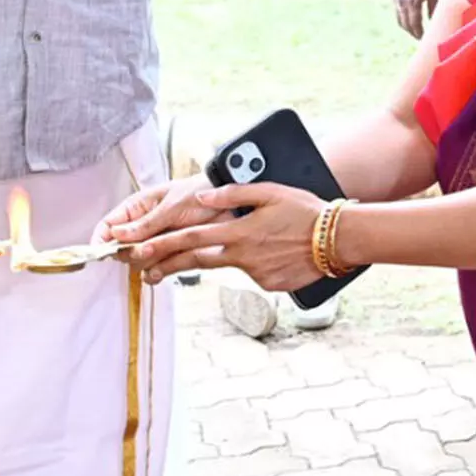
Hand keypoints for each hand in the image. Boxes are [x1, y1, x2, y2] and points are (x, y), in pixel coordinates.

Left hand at [102, 182, 324, 287]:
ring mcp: (255, 273)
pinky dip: (252, 264)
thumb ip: (233, 193)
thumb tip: (204, 196)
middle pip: (195, 260)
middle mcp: (242, 256)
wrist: (337, 240)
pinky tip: (269, 254)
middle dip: (166, 263)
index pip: (191, 238)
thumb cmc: (306, 212)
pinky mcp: (268, 284)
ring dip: (206, 263)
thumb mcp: (270, 191)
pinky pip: (251, 273)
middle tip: (143, 269)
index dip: (162, 244)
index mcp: (239, 231)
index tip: (139, 249)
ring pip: (225, 265)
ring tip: (184, 267)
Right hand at [394, 0, 439, 38]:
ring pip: (400, 20)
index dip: (419, 33)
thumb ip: (433, 7)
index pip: (415, 23)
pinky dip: (403, 19)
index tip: (424, 39)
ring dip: (407, 27)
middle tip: (420, 38)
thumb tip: (433, 21)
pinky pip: (398, 12)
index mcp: (414, 1)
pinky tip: (410, 20)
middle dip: (413, 32)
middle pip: (406, 24)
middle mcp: (403, 2)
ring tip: (415, 31)